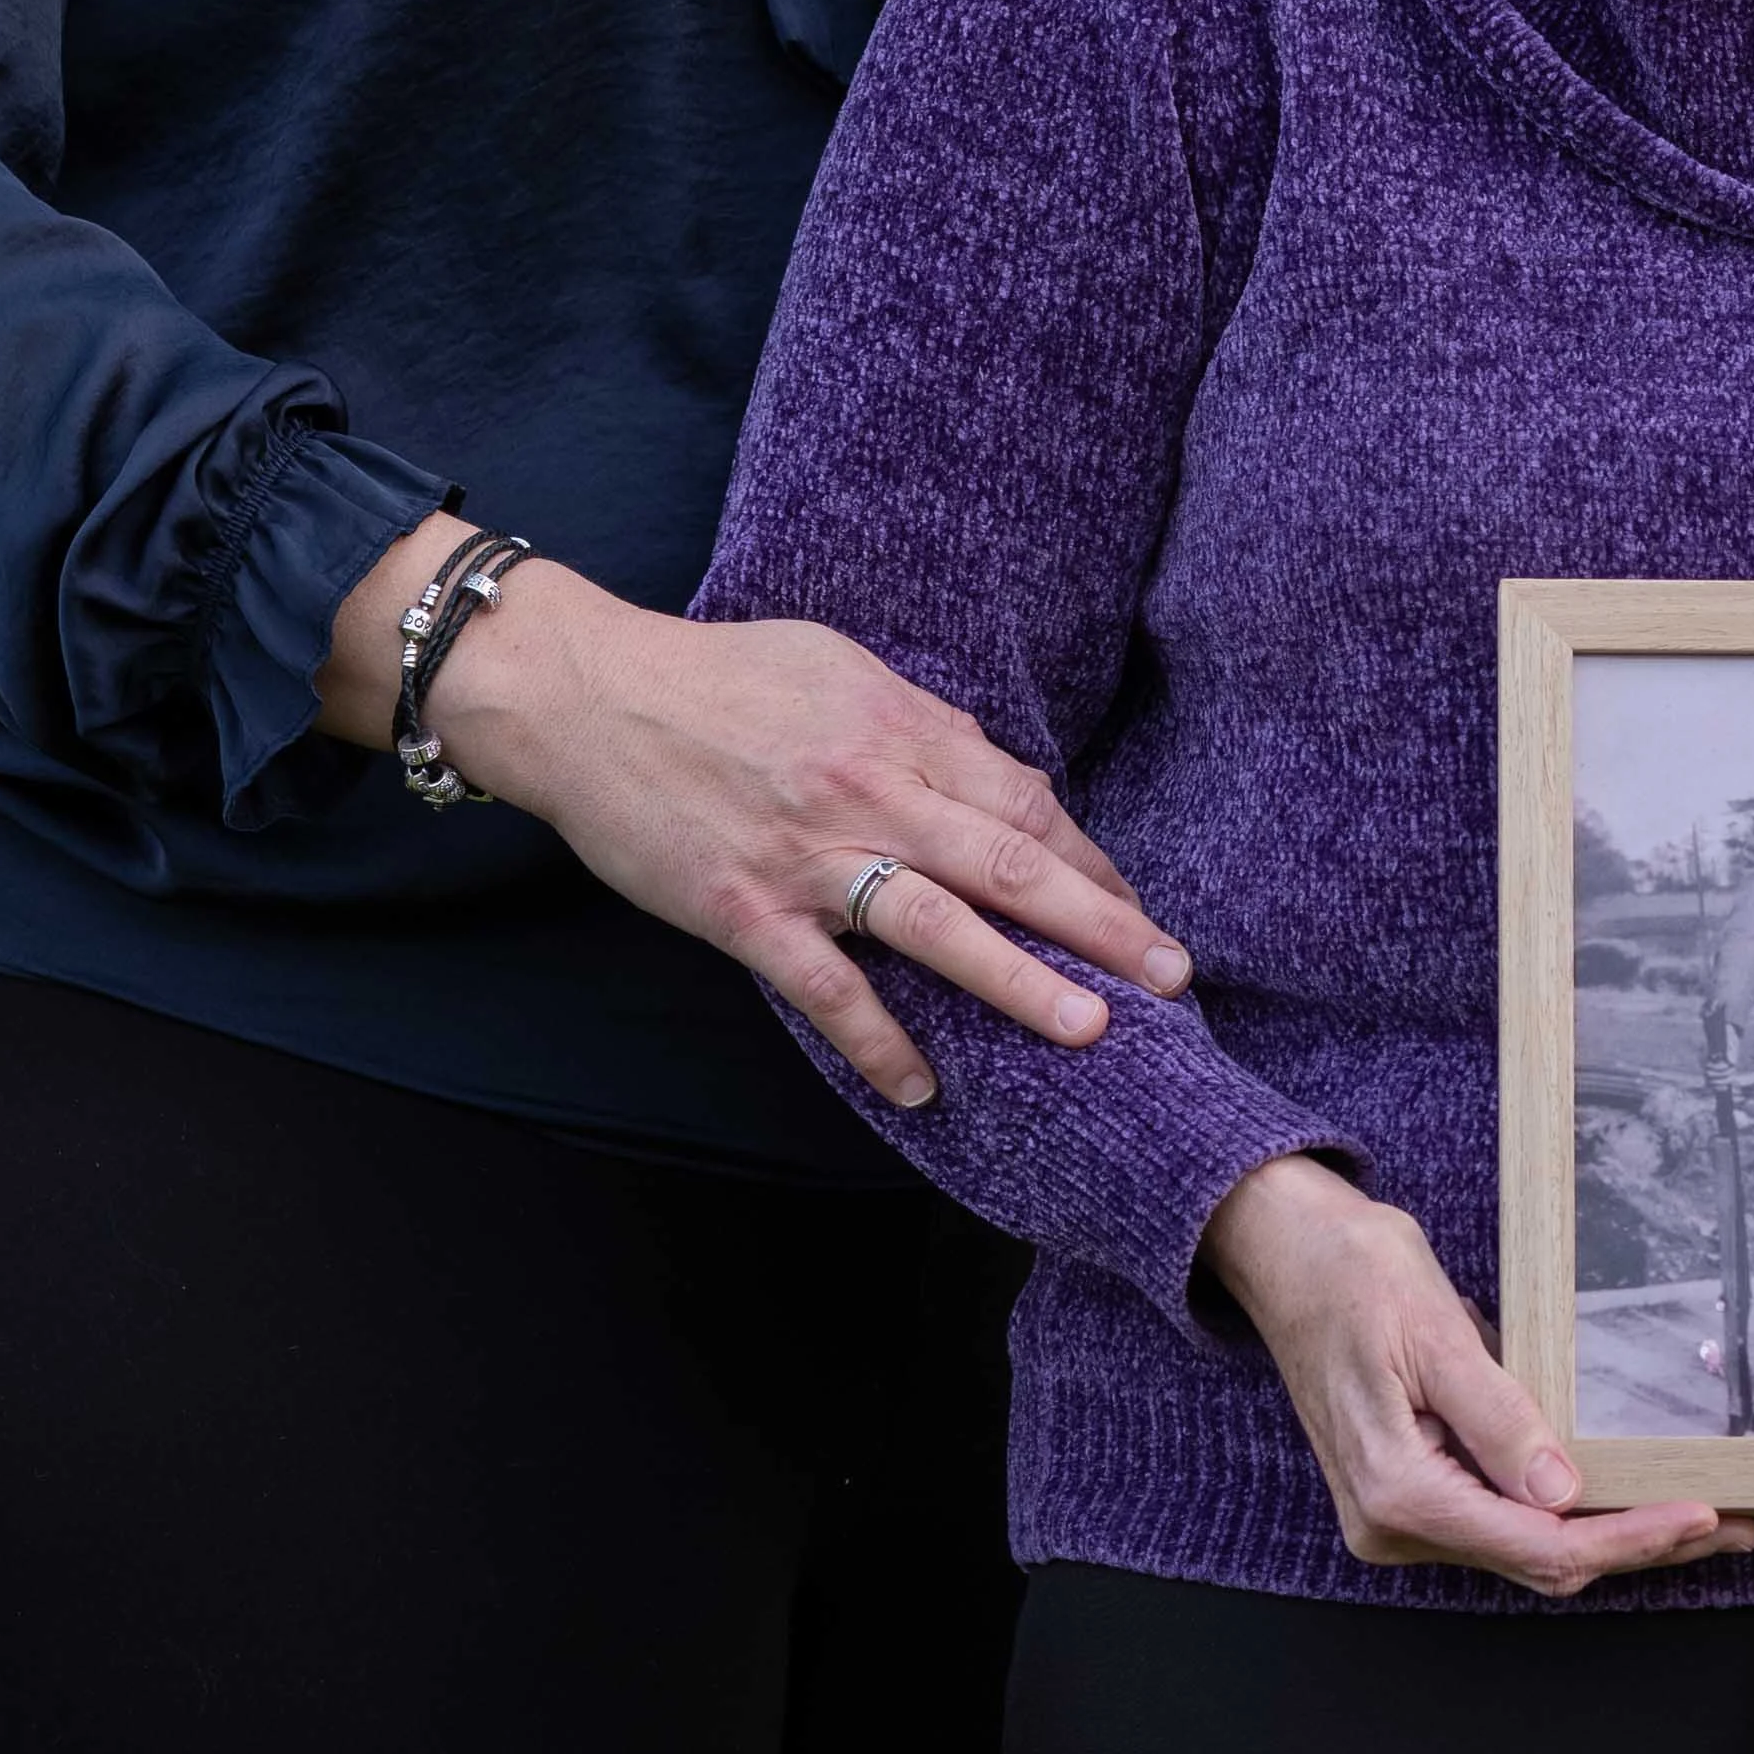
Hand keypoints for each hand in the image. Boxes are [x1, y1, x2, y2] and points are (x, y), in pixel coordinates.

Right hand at [324, 537, 1188, 1109]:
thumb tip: (988, 766)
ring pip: (938, 926)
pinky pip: (827, 990)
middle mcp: (866, 791)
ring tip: (1090, 1031)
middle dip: (1100, 923)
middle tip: (1170, 975)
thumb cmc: (713, 677)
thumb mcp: (834, 665)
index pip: (1022, 800)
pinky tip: (925, 1088)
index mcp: (896, 727)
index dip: (1089, 860)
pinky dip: (878, 1043)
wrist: (582, 697)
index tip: (1136, 909)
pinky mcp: (743, 911)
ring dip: (1020, 983)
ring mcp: (806, 857)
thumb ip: (916, 723)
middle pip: (1009, 861)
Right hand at [1205, 1154, 1744, 1596]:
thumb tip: (1562, 1492)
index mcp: (1399, 1493)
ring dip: (1614, 1536)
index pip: (1541, 1545)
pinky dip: (1573, 1516)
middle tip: (1731, 1526)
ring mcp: (1401, 1518)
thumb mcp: (1434, 1334)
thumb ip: (1499, 1419)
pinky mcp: (1414, 1495)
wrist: (1285, 1252)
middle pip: (1543, 1562)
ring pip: (1530, 1550)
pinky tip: (1628, 1498)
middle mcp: (1395, 1525)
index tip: (1702, 1516)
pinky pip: (1506, 1523)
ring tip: (1702, 1519)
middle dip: (1640, 1545)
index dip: (1630, 1538)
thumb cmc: (1351, 1275)